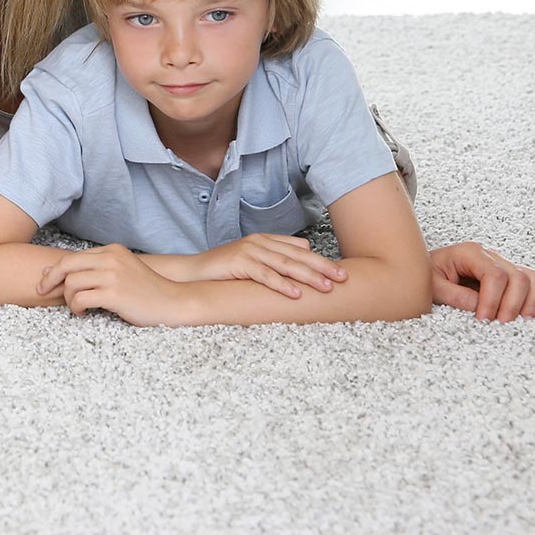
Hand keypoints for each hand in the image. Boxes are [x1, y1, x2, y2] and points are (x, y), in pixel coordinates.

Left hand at [38, 244, 192, 326]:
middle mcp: (111, 259)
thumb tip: (59, 270)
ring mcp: (113, 275)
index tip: (45, 281)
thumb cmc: (145, 290)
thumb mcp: (122, 270)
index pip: (73, 256)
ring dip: (67, 298)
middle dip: (50, 279)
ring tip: (76, 307)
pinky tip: (82, 312)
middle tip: (42, 292)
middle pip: (66, 265)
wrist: (173, 302)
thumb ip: (96, 268)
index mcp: (112, 251)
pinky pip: (80, 299)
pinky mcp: (114, 294)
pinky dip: (76, 307)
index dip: (55, 269)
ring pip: (71, 283)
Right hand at [177, 233, 344, 298]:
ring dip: (308, 277)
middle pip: (297, 256)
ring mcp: (248, 251)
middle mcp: (259, 242)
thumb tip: (304, 255)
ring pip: (285, 265)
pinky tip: (296, 293)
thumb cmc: (223, 270)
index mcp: (264, 240)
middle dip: (322, 267)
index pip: (299, 249)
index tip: (341, 272)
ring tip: (326, 287)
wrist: (192, 271)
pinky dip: (282, 284)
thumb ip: (274, 259)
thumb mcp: (252, 262)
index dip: (321, 260)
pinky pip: (265, 275)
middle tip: (343, 278)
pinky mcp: (238, 263)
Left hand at [428, 242, 534, 321]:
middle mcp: (491, 256)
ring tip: (519, 322)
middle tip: (500, 324)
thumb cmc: (429, 275)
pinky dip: (533, 300)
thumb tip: (479, 307)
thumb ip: (454, 295)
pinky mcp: (510, 276)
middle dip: (512, 304)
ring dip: (529, 302)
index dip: (493, 299)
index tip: (483, 319)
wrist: (426, 269)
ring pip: (532, 278)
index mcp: (470, 253)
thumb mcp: (432, 286)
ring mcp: (503, 264)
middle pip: (517, 276)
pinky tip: (524, 316)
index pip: (494, 275)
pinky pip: (533, 284)